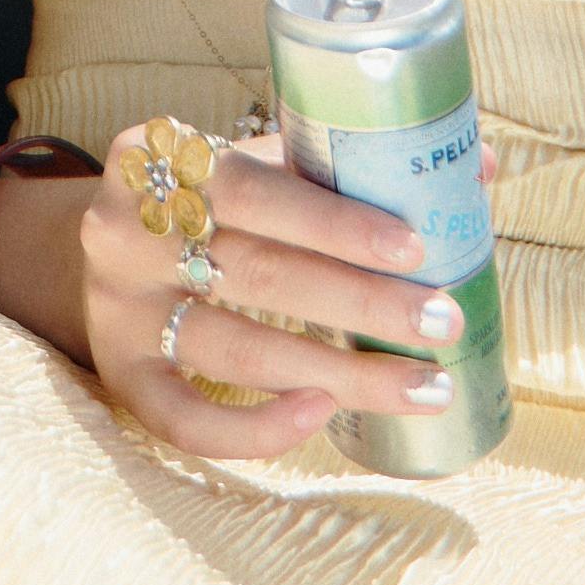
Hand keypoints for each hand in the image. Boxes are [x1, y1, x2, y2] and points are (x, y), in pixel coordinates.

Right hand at [78, 125, 464, 460]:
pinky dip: (255, 427)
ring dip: (343, 374)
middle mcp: (125, 233)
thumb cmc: (206, 198)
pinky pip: (186, 419)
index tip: (416, 247)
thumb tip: (479, 165)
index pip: (257, 190)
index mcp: (155, 157)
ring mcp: (118, 309)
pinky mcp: (119, 374)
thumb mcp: (253, 160)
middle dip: (363, 304)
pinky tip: (324, 416)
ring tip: (425, 385)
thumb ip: (343, 162)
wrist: (105, 240)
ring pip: (239, 351)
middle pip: (259, 275)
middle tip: (442, 321)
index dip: (337, 222)